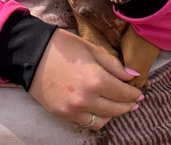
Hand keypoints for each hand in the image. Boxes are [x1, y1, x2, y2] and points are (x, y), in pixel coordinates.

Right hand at [27, 28, 142, 128]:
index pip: (123, 93)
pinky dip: (96, 117)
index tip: (139, 92)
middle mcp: (87, 99)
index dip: (134, 94)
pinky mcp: (63, 114)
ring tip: (116, 106)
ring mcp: (74, 109)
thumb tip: (132, 76)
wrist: (31, 53)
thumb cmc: (62, 46)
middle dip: (128, 105)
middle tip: (134, 101)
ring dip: (113, 114)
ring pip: (102, 121)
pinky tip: (99, 109)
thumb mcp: (91, 49)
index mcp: (96, 79)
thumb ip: (114, 64)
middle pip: (116, 109)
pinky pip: (86, 122)